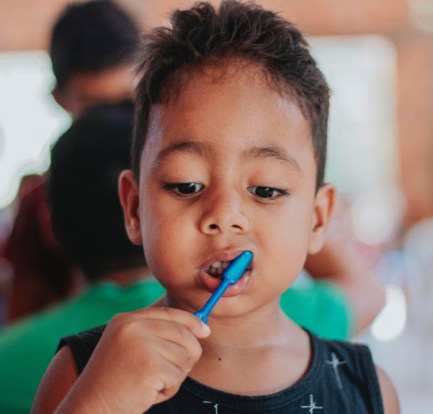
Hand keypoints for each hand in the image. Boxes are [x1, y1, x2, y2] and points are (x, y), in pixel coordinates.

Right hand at [58, 307, 210, 413]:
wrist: (88, 409)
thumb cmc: (113, 385)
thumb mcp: (129, 349)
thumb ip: (156, 336)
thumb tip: (200, 329)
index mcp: (126, 320)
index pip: (169, 313)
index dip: (191, 321)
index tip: (205, 330)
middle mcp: (133, 327)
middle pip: (183, 333)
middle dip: (189, 353)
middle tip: (176, 371)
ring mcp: (141, 344)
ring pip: (183, 357)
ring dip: (173, 376)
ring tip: (149, 384)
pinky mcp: (150, 366)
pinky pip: (177, 377)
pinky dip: (168, 390)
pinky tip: (147, 394)